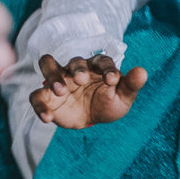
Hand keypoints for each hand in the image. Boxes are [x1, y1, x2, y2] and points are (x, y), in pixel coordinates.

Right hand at [30, 53, 146, 128]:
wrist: (92, 119)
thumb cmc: (109, 102)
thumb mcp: (123, 97)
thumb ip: (131, 84)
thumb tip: (143, 71)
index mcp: (97, 66)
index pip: (101, 60)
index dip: (106, 68)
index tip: (112, 81)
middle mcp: (77, 69)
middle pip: (73, 60)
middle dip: (76, 68)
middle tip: (80, 80)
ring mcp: (60, 80)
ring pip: (47, 65)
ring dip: (52, 75)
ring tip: (60, 92)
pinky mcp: (46, 96)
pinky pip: (36, 96)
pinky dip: (39, 106)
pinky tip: (47, 118)